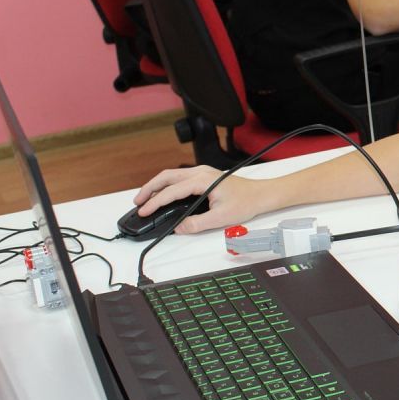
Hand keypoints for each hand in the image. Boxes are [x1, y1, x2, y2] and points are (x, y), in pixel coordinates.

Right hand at [132, 165, 269, 233]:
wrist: (261, 195)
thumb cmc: (246, 202)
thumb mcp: (221, 218)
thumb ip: (197, 224)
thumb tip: (179, 228)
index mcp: (203, 180)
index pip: (172, 191)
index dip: (155, 202)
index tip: (144, 211)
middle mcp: (200, 172)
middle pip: (166, 177)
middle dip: (149, 189)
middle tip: (137, 203)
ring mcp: (202, 172)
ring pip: (171, 175)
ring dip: (157, 186)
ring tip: (145, 199)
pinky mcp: (204, 176)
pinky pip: (179, 178)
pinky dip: (166, 185)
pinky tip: (163, 194)